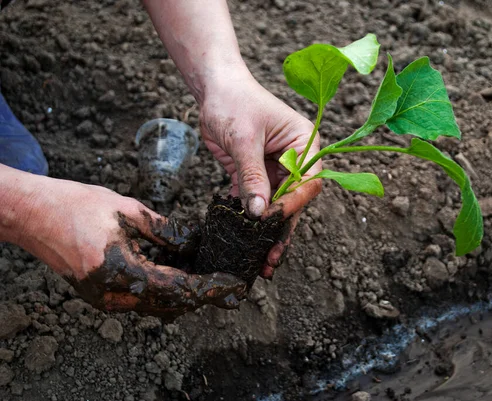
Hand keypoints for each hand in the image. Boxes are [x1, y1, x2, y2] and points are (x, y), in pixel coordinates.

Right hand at [15, 177, 246, 315]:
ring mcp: (105, 299)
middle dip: (201, 292)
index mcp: (122, 273)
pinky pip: (141, 298)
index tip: (234, 286)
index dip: (210, 288)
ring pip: (156, 304)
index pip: (179, 289)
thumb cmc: (75, 206)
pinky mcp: (100, 294)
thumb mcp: (129, 211)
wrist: (31, 213)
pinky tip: (177, 268)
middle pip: (171, 304)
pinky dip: (163, 287)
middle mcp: (113, 296)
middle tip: (227, 281)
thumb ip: (166, 231)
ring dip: (183, 291)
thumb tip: (195, 242)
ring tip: (206, 271)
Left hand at [198, 70, 321, 277]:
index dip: (294, 203)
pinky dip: (248, 219)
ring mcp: (275, 168)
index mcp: (305, 144)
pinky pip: (255, 200)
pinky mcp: (255, 174)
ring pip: (274, 205)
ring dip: (266, 231)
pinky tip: (242, 240)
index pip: (307, 181)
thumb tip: (259, 213)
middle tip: (271, 257)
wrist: (213, 89)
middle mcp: (295, 159)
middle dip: (282, 228)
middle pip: (293, 199)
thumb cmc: (234, 101)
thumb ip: (252, 175)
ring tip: (260, 260)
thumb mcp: (244, 138)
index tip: (275, 221)